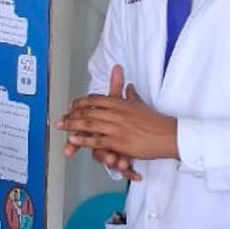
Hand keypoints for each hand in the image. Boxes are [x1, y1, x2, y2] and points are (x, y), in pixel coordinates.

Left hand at [58, 65, 176, 171]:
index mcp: (120, 103)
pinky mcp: (118, 142)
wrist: (168, 135)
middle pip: (88, 111)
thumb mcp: (141, 105)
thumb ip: (131, 96)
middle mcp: (116, 113)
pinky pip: (96, 140)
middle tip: (61, 119)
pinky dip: (83, 140)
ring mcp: (116, 127)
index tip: (72, 106)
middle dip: (72, 115)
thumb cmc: (156, 121)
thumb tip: (128, 86)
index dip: (81, 103)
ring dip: (73, 126)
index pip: (95, 99)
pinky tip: (73, 140)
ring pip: (89, 125)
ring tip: (62, 127)